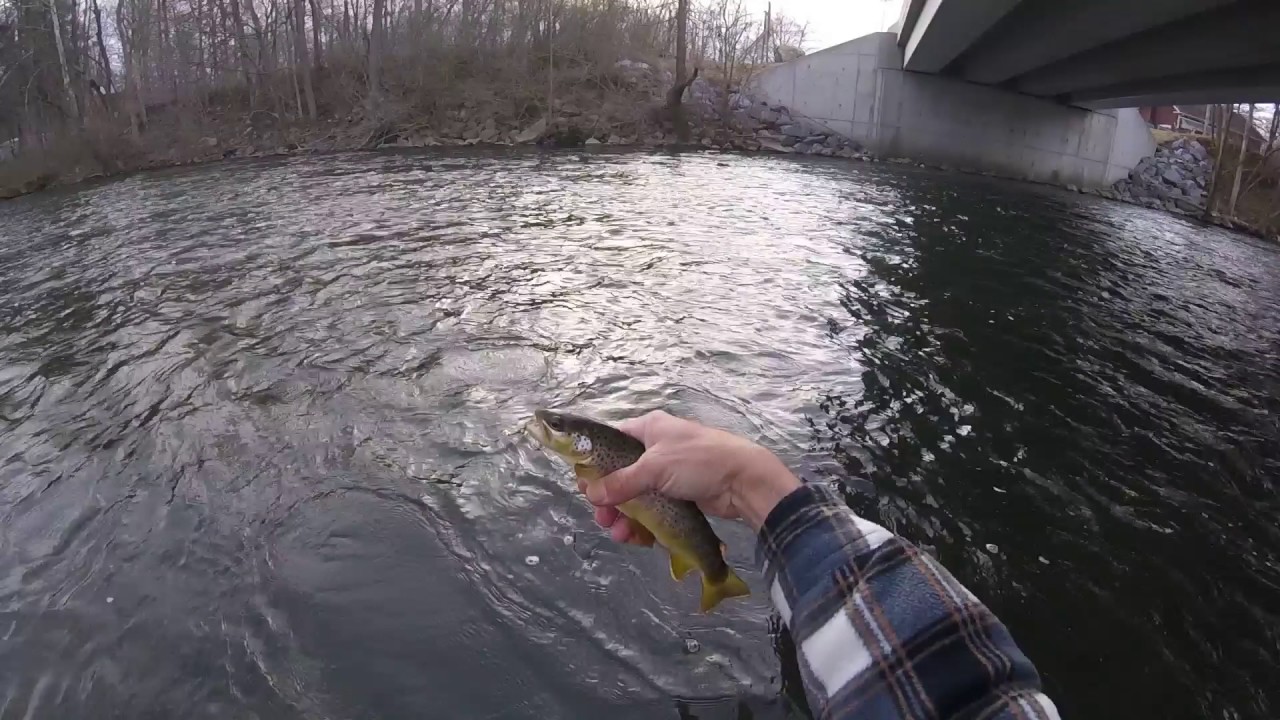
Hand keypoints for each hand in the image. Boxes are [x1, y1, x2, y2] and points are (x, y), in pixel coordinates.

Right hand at [580, 411, 800, 545]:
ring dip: (624, 516)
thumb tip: (591, 494)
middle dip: (609, 499)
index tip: (584, 485)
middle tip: (602, 519)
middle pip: (620, 475)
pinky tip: (636, 538)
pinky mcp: (678, 496)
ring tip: (619, 534)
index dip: (595, 463)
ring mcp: (667, 474)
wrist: (744, 481)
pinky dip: (642, 523)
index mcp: (649, 429)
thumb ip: (621, 482)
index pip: (612, 441)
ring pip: (635, 496)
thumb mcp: (654, 468)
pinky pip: (652, 510)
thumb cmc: (698, 461)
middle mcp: (655, 449)